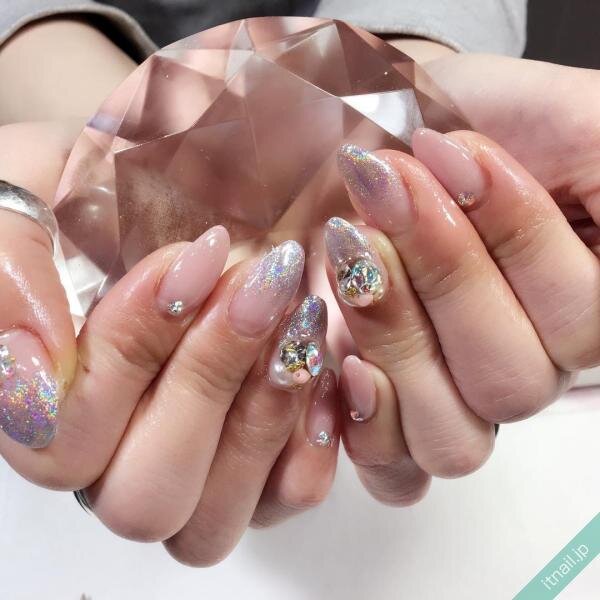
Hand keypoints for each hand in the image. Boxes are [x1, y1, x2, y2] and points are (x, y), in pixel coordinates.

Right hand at [0, 121, 338, 565]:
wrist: (193, 174)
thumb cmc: (109, 182)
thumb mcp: (40, 187)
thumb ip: (13, 273)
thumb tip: (36, 367)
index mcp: (54, 404)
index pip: (65, 442)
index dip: (126, 354)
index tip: (189, 259)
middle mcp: (119, 456)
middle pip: (145, 496)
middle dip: (206, 380)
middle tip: (257, 283)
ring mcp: (195, 471)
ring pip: (214, 516)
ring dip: (264, 411)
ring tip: (299, 313)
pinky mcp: (265, 466)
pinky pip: (289, 495)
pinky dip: (313, 439)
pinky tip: (324, 359)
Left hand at [324, 44, 599, 504]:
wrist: (359, 131)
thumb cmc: (452, 119)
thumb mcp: (567, 118)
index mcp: (572, 305)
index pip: (580, 324)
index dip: (518, 239)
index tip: (453, 153)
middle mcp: (520, 362)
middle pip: (512, 385)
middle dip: (445, 277)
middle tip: (389, 191)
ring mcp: (449, 396)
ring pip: (453, 436)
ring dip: (399, 338)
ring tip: (352, 246)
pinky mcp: (380, 411)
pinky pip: (395, 471)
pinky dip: (370, 426)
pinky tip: (345, 358)